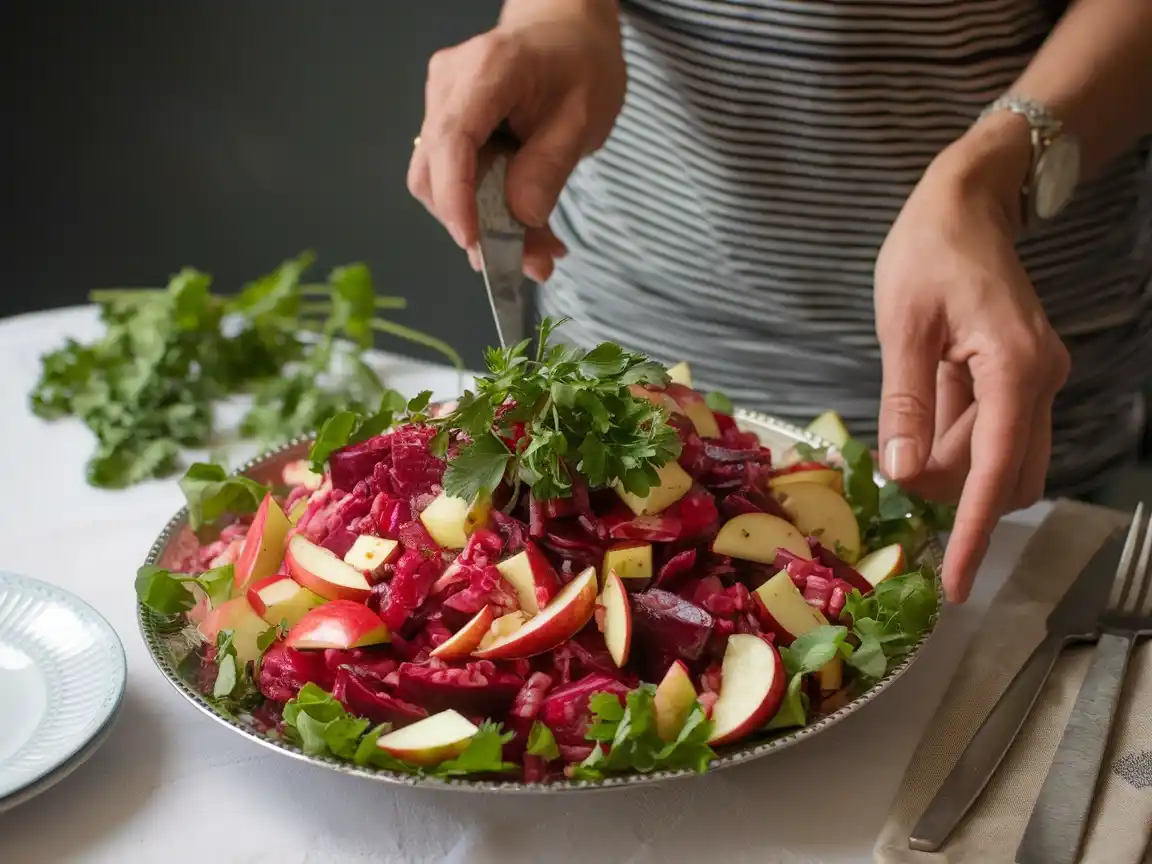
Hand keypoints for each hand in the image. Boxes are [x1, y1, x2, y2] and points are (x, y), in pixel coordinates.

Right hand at [407, 4, 625, 281]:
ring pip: (439, 184)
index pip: (451, 140)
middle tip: (528, 262)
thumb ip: (550, 167)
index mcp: (488, 70)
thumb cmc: (580, 63)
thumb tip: (522, 218)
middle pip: (433, 171)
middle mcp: (450, 86)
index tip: (474, 243)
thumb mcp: (584, 115)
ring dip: (483, 226)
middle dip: (473, 225)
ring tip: (538, 249)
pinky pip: (454, 179)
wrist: (567, 33)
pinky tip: (528, 229)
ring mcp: (441, 105)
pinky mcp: (446, 127)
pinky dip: (487, 211)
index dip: (456, 198)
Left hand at [874, 114, 1070, 602]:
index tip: (958, 583)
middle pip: (1005, 475)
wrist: (967, 203)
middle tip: (898, 464)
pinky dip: (957, 442)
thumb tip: (905, 476)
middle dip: (955, 492)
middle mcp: (1041, 382)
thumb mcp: (902, 328)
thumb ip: (905, 405)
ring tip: (905, 427)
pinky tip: (923, 414)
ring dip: (954, 467)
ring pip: (1002, 459)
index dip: (977, 533)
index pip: (998, 473)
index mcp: (1017, 371)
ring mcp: (1036, 380)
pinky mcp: (1021, 377)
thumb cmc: (928, 253)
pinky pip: (995, 431)